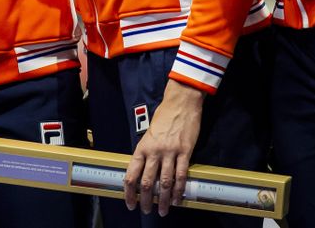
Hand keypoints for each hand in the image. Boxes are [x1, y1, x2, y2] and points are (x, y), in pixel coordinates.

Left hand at [124, 80, 204, 215]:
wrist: (180, 103)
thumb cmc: (164, 117)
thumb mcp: (149, 134)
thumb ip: (146, 152)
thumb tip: (143, 171)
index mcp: (142, 147)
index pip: (131, 174)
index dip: (129, 192)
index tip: (130, 203)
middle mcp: (154, 152)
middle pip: (146, 182)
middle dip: (145, 200)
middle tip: (146, 211)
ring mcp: (170, 152)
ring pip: (164, 182)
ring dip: (163, 199)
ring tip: (162, 210)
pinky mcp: (185, 152)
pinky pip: (181, 175)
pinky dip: (178, 189)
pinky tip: (176, 199)